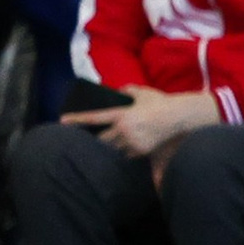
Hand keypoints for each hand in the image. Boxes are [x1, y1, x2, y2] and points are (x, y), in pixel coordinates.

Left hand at [64, 87, 219, 158]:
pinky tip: (130, 148)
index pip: (94, 118)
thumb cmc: (162, 103)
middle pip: (101, 139)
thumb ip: (129, 90)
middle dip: (97, 140)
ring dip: (113, 147)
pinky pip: (127, 154)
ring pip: (114, 148)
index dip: (77, 120)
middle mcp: (124, 130)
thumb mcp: (144, 93)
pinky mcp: (141, 151)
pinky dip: (126, 151)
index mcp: (121, 115)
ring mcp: (132, 142)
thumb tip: (121, 90)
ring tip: (115, 145)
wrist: (180, 117)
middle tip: (92, 140)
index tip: (62, 121)